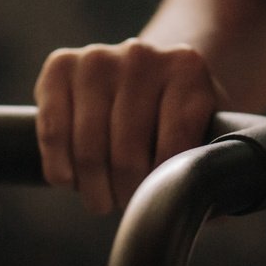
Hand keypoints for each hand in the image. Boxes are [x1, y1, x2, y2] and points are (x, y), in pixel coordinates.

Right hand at [34, 39, 228, 214]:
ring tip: (102, 199)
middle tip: (128, 205)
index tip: (159, 200)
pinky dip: (60, 167)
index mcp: (187, 68)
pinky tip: (71, 180)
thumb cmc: (179, 118)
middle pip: (126, 152)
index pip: (174, 146)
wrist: (146, 76)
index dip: (163, 186)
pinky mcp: (60, 64)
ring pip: (87, 147)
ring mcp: (98, 57)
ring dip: (92, 188)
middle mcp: (142, 54)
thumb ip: (213, 169)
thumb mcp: (207, 133)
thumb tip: (202, 210)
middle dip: (125, 194)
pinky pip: (52, 131)